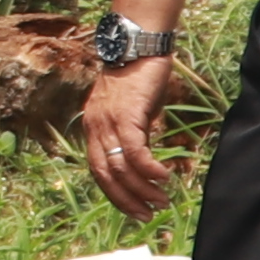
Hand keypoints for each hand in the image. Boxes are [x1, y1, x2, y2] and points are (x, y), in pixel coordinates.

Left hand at [79, 55, 181, 221]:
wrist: (139, 45)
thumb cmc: (139, 77)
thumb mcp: (133, 112)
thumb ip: (133, 135)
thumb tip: (144, 160)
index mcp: (93, 128)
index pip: (98, 171)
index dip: (115, 194)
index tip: (134, 210)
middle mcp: (95, 127)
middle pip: (106, 175)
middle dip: (127, 199)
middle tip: (148, 215)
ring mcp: (108, 121)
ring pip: (121, 167)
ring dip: (143, 189)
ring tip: (162, 201)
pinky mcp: (126, 115)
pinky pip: (136, 151)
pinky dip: (150, 169)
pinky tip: (165, 178)